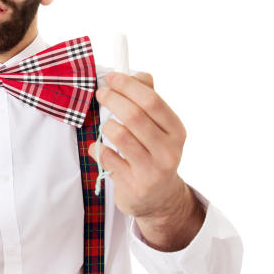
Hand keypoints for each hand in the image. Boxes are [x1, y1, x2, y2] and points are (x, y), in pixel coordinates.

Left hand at [89, 72, 192, 222]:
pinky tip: (99, 148)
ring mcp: (152, 170)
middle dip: (112, 100)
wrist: (159, 199)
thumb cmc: (154, 154)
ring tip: (104, 125)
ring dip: (105, 125)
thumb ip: (149, 100)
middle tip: (100, 94)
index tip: (110, 77)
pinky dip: (97, 149)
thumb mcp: (159, 128)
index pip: (152, 100)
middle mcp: (169, 151)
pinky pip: (107, 157)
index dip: (128, 85)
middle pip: (134, 116)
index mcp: (176, 131)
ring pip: (119, 136)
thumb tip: (139, 74)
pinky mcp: (134, 186)